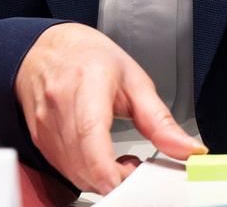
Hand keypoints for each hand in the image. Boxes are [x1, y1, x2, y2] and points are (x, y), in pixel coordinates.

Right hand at [14, 23, 204, 193]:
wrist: (48, 48)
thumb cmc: (90, 59)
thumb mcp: (134, 80)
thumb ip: (161, 120)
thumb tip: (189, 150)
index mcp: (87, 82)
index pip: (91, 133)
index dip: (108, 168)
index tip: (129, 179)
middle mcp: (60, 103)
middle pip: (83, 162)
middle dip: (114, 178)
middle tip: (134, 167)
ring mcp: (45, 123)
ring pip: (73, 171)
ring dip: (99, 178)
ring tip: (116, 159)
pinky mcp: (38, 138)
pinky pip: (62, 168)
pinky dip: (84, 173)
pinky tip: (97, 158)